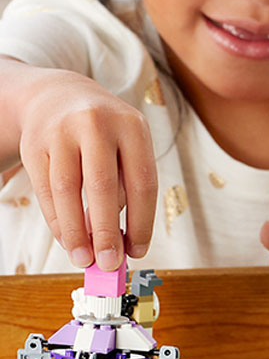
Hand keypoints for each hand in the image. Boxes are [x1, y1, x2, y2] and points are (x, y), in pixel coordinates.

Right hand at [16, 69, 156, 269]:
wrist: (58, 95)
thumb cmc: (104, 131)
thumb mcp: (127, 144)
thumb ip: (126, 185)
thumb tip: (117, 238)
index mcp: (133, 126)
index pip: (143, 182)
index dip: (141, 221)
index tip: (138, 250)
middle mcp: (98, 125)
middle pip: (103, 187)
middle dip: (106, 231)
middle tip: (110, 263)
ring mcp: (62, 133)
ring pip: (68, 191)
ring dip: (76, 231)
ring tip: (84, 258)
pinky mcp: (34, 144)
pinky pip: (46, 190)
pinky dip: (57, 220)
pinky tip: (67, 239)